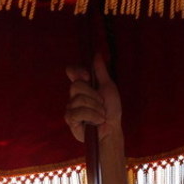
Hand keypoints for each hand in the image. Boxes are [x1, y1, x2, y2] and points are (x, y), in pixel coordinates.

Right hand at [65, 55, 129, 183]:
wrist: (112, 129)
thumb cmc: (111, 110)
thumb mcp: (109, 88)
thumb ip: (101, 71)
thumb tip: (96, 54)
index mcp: (83, 86)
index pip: (72, 71)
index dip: (77, 71)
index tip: (88, 76)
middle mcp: (74, 95)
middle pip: (76, 85)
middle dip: (93, 95)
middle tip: (101, 104)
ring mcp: (71, 108)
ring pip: (78, 100)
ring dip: (95, 108)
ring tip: (101, 115)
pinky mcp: (70, 120)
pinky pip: (76, 112)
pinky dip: (91, 116)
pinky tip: (97, 121)